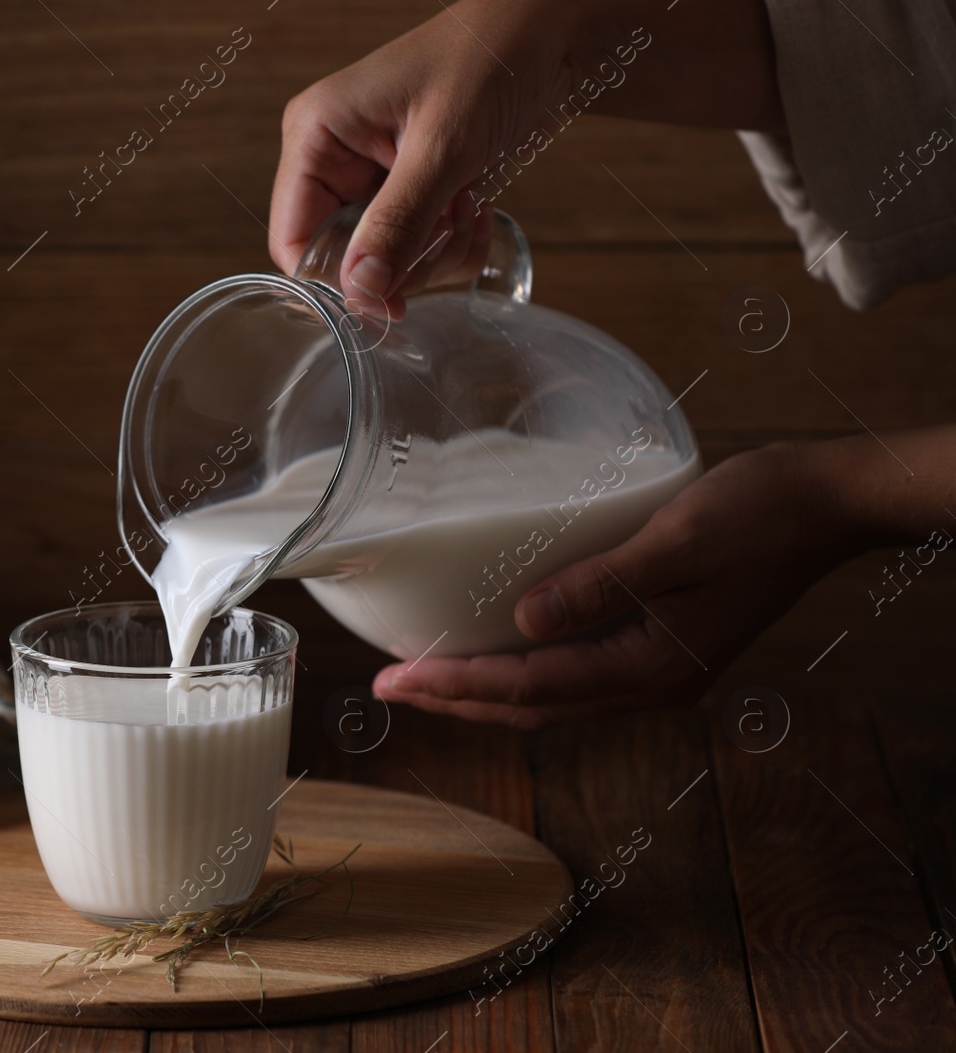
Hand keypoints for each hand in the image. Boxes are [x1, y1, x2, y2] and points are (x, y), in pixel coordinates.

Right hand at [269, 0, 780, 318]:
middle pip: (346, 259)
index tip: (389, 302)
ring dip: (437, 253)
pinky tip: (476, 206)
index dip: (337, 281)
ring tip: (470, 207)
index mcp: (316, 136)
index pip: (294, 240)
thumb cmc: (490, 58)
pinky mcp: (410, 191)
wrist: (553, 37)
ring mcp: (374, 179)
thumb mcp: (442, 147)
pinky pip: (417, 251)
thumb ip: (398, 223)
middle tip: (451, 230)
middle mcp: (337, 160)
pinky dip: (452, 243)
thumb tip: (361, 291)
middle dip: (404, 261)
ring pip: (387, 263)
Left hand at [372, 443, 849, 726]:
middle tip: (386, 690)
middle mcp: (652, 683)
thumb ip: (601, 584)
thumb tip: (524, 620)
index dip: (458, 684)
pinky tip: (495, 654)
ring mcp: (659, 670)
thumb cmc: (759, 512)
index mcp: (653, 666)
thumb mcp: (676, 542)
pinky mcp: (661, 647)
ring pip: (551, 699)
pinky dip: (524, 675)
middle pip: (532, 707)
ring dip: (484, 693)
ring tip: (423, 681)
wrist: (828, 506)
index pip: (531, 686)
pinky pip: (575, 676)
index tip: (395, 680)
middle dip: (456, 700)